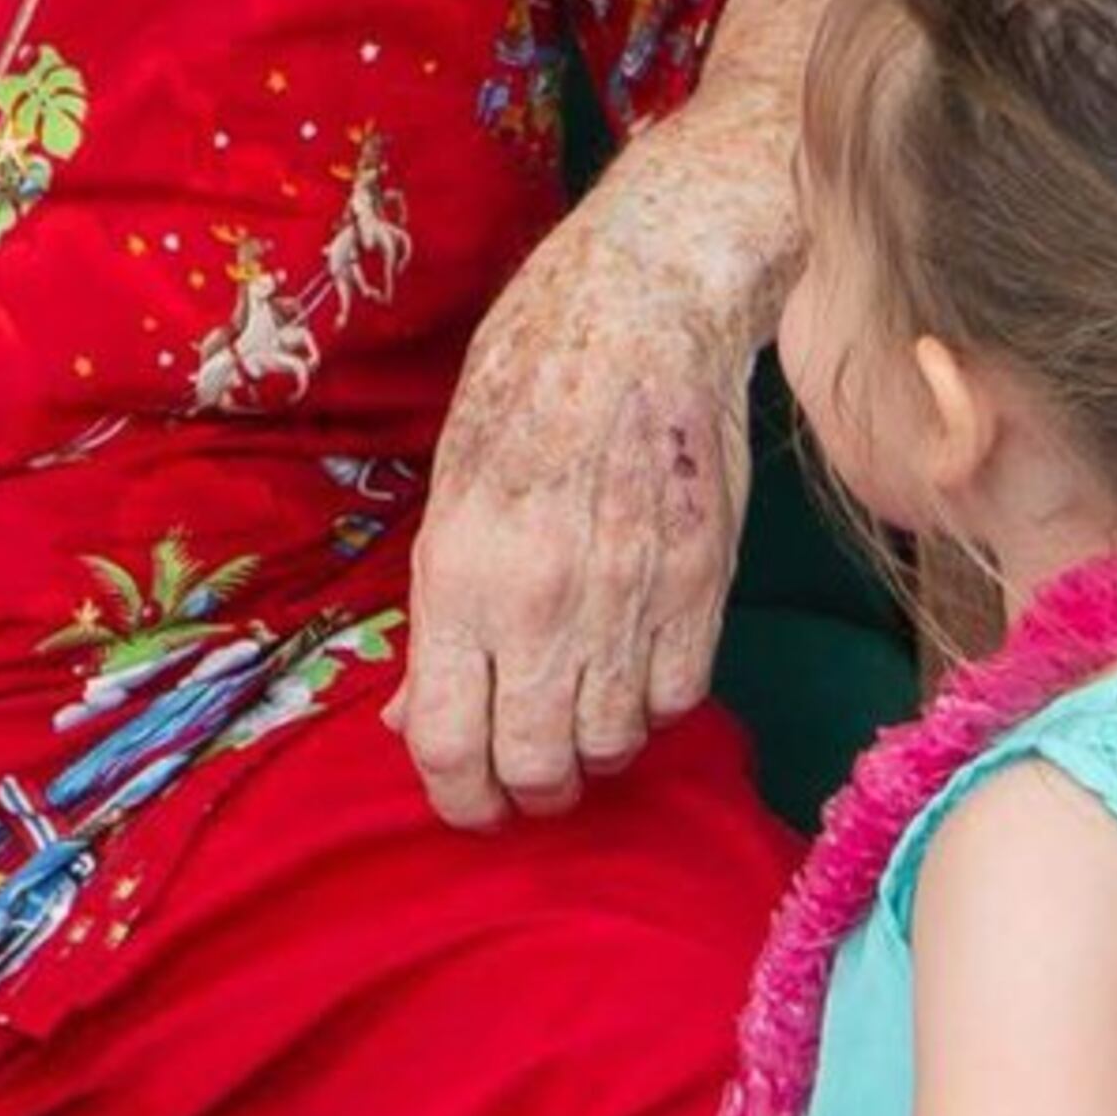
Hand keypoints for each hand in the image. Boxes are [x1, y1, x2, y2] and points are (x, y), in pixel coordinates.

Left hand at [394, 193, 749, 827]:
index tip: (467, 804)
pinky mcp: (701, 585)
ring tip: (581, 723)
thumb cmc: (526, 384)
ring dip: (591, 753)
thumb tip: (416, 718)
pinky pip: (678, 700)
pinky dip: (653, 709)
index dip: (456, 800)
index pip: (449, 746)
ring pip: (612, 746)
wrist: (641, 311)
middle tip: (526, 780)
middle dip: (524, 794)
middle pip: (534, 767)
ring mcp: (630, 599)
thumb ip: (437, 618)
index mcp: (462, 578)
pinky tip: (635, 677)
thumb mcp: (448, 494)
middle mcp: (543, 604)